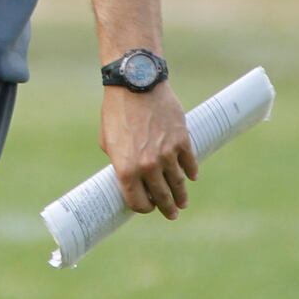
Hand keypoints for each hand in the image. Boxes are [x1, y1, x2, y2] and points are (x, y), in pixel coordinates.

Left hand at [100, 83, 197, 219]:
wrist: (136, 84)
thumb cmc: (116, 111)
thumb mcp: (108, 141)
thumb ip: (119, 161)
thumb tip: (128, 176)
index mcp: (125, 169)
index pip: (138, 202)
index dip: (144, 207)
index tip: (148, 207)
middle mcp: (147, 166)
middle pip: (161, 197)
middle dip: (167, 209)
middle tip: (172, 214)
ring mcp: (167, 155)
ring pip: (178, 183)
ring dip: (181, 195)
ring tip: (182, 202)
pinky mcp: (182, 141)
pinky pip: (189, 164)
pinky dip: (191, 172)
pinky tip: (191, 177)